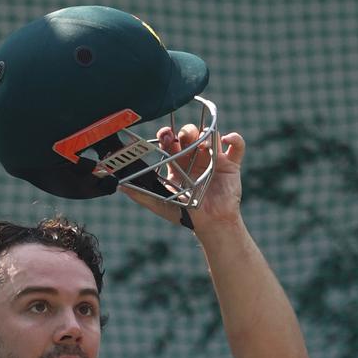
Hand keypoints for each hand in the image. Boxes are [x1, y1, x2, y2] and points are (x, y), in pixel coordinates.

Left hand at [123, 124, 244, 232]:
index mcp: (178, 165)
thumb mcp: (160, 204)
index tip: (165, 136)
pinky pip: (237, 145)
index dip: (167, 136)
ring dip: (206, 134)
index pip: (171, 143)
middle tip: (182, 138)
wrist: (211, 224)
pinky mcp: (231, 164)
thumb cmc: (185, 216)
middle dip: (186, 132)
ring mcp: (213, 159)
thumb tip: (119, 187)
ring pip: (211, 135)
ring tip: (204, 144)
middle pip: (190, 135)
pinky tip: (226, 139)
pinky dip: (234, 138)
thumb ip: (141, 195)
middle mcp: (195, 158)